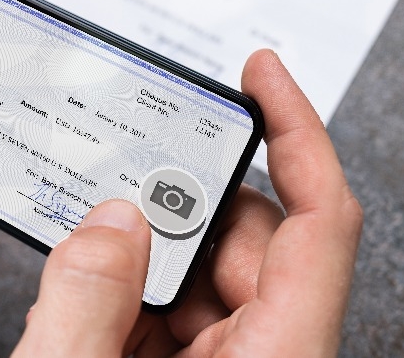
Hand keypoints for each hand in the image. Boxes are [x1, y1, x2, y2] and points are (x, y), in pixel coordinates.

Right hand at [14, 49, 362, 356]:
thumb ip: (88, 300)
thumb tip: (109, 222)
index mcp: (276, 357)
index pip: (320, 221)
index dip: (297, 130)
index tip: (263, 73)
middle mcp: (267, 357)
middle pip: (249, 238)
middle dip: (177, 201)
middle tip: (117, 179)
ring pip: (206, 273)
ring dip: (143, 254)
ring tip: (83, 254)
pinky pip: (176, 311)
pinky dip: (129, 292)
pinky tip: (83, 298)